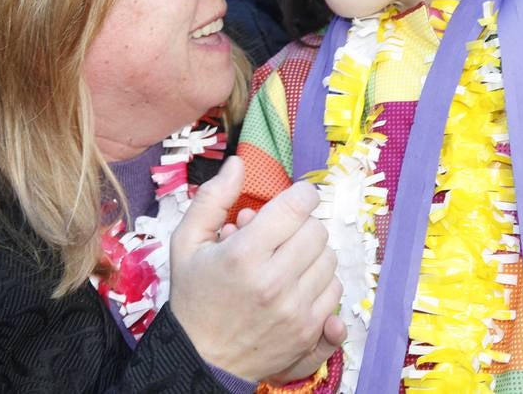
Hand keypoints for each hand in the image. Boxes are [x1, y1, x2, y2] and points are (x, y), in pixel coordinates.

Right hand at [168, 157, 343, 381]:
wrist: (201, 359)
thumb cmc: (194, 297)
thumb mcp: (187, 243)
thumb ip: (213, 199)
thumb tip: (238, 164)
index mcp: (244, 256)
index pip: (296, 207)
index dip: (300, 195)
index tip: (296, 198)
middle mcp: (274, 282)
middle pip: (317, 231)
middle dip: (301, 225)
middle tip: (281, 235)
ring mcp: (295, 310)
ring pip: (330, 259)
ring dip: (312, 253)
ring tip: (286, 261)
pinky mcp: (309, 331)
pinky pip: (335, 290)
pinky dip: (320, 282)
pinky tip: (297, 284)